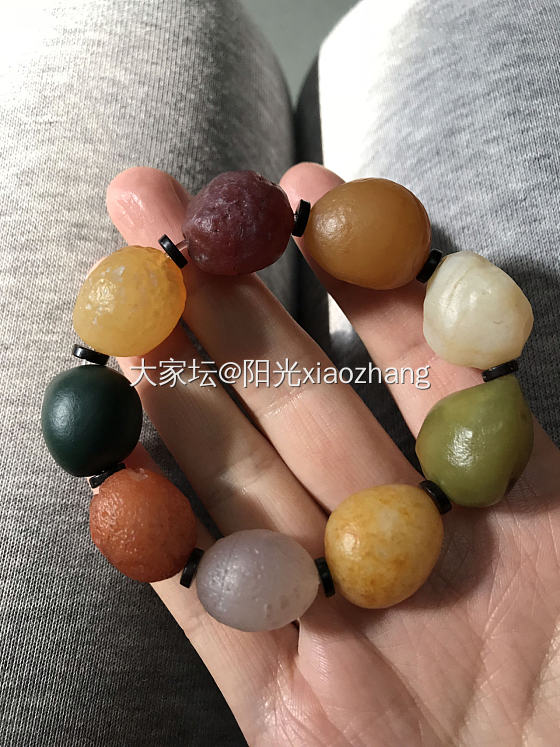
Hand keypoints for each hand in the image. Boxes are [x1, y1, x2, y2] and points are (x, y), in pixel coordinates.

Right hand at [101, 162, 559, 745]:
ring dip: (179, 394)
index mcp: (500, 509)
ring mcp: (334, 621)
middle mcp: (401, 547)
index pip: (421, 363)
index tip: (304, 194)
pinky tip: (116, 445)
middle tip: (164, 214)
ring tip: (129, 306)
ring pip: (240, 486)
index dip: (361, 275)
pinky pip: (201, 606)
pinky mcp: (280, 706)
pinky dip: (154, 528)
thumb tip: (474, 316)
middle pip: (301, 408)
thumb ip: (522, 429)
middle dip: (232, 304)